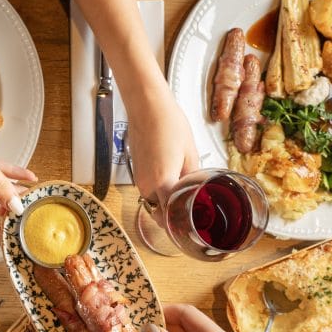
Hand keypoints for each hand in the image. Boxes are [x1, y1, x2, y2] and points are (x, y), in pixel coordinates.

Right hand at [126, 90, 198, 225]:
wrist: (147, 106)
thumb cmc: (168, 124)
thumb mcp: (190, 152)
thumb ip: (192, 177)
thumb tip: (195, 189)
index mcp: (162, 182)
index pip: (169, 216)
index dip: (180, 223)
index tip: (190, 225)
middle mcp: (146, 184)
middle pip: (161, 210)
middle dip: (174, 210)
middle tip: (192, 204)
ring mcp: (139, 178)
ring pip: (155, 199)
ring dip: (166, 197)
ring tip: (183, 185)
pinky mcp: (136, 170)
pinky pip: (149, 186)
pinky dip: (159, 186)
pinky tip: (171, 173)